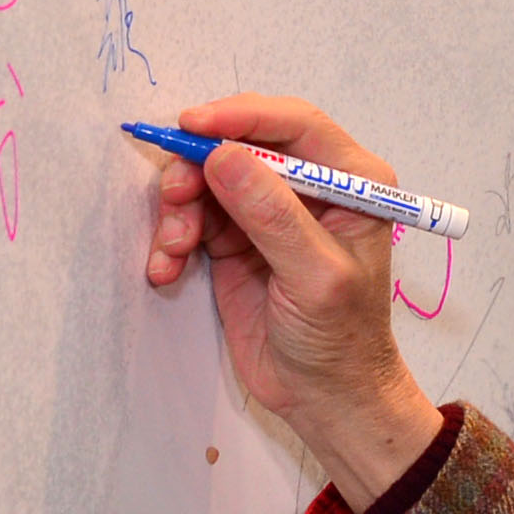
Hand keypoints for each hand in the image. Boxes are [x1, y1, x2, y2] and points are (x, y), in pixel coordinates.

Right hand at [135, 87, 445, 499]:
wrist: (324, 397)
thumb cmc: (340, 338)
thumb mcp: (314, 275)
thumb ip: (272, 215)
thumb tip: (224, 157)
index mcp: (349, 181)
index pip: (294, 125)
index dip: (242, 116)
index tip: (193, 127)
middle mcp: (307, 188)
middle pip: (240, 145)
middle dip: (199, 168)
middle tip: (175, 199)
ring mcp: (266, 213)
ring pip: (208, 180)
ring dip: (179, 210)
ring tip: (172, 250)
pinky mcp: (233, 241)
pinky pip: (192, 219)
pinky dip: (172, 239)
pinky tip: (165, 270)